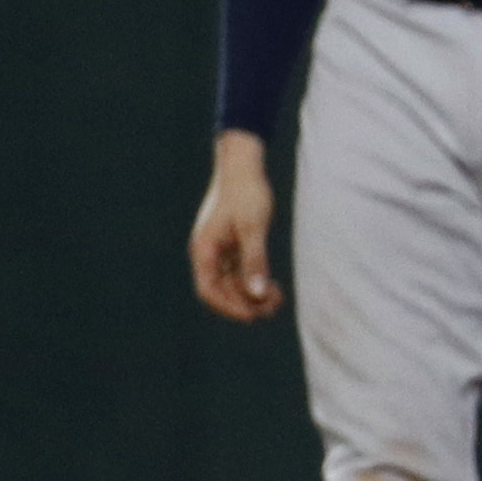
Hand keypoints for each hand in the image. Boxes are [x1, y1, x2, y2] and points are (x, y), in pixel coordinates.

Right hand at [190, 140, 281, 320]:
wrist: (244, 164)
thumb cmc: (246, 192)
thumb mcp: (252, 228)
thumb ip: (255, 261)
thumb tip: (258, 293)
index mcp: (204, 250)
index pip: (209, 290)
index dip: (229, 307)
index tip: (252, 316)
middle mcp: (208, 252)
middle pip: (221, 289)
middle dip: (245, 302)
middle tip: (272, 309)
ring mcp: (219, 248)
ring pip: (232, 281)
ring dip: (252, 293)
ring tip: (278, 301)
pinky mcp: (232, 243)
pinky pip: (240, 270)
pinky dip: (255, 279)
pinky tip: (274, 287)